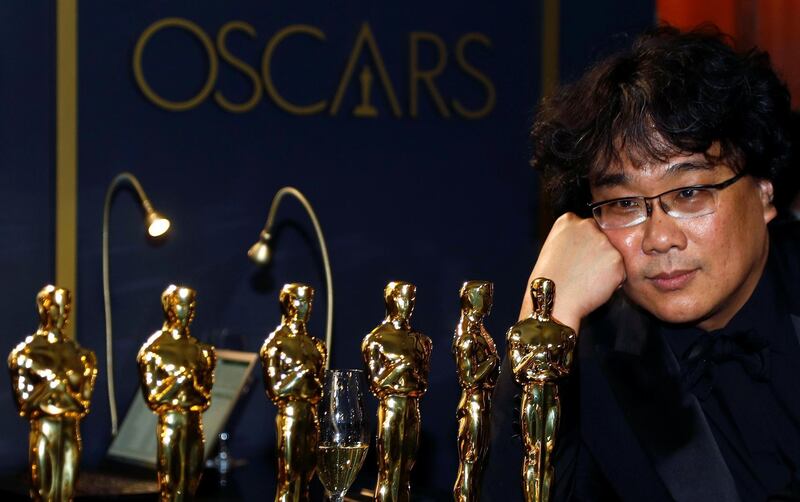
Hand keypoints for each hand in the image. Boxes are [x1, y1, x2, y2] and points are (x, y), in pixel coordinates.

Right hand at [519, 213, 625, 331]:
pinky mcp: (617, 261)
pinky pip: (620, 271)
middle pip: (601, 238)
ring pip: (612, 254)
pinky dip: (612, 280)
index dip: (583, 244)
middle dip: (597, 252)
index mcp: (568, 220)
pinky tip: (594, 286)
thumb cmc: (549, 278)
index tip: (575, 256)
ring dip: (606, 266)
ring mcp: (604, 243)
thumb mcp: (552, 247)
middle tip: (582, 270)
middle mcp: (588, 226)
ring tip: (586, 279)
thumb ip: (571, 238)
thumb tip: (587, 242)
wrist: (554, 300)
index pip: (586, 227)